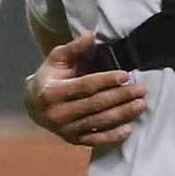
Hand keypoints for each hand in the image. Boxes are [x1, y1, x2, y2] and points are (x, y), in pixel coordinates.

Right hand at [26, 32, 148, 148]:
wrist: (34, 105)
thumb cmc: (50, 77)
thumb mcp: (57, 59)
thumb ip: (74, 47)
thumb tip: (91, 35)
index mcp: (52, 92)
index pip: (85, 86)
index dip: (106, 80)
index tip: (125, 75)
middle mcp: (57, 113)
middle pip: (95, 104)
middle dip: (120, 96)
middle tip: (140, 89)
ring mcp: (65, 129)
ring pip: (98, 122)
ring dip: (122, 114)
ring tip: (140, 105)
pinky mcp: (72, 140)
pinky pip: (95, 140)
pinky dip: (113, 136)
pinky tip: (128, 128)